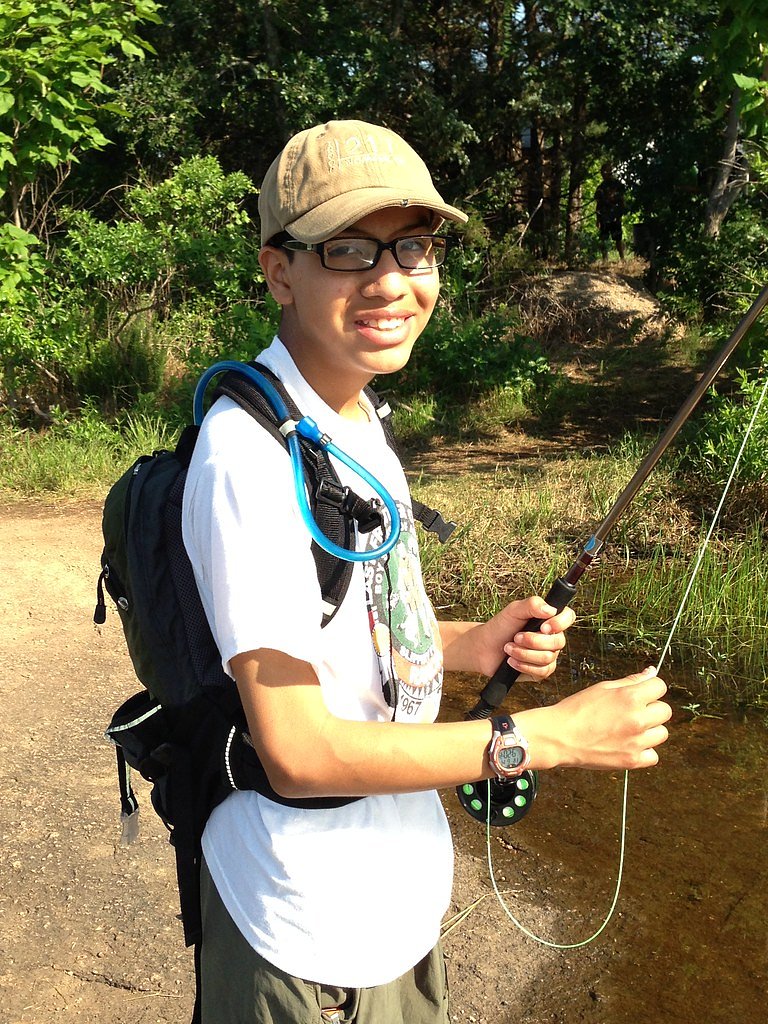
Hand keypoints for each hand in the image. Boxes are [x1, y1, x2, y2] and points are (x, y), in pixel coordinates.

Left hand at [477, 595, 575, 679]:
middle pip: (558, 642)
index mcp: (549, 620)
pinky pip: (541, 671)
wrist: (484, 647)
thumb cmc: (500, 627)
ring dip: (524, 653)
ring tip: (508, 648)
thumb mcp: (513, 610)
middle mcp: (552, 638)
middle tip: (515, 637)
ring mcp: (548, 655)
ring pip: (547, 658)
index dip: (561, 623)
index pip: (568, 617)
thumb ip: (532, 604)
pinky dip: (523, 665)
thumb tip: (551, 610)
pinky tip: (511, 661)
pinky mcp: (540, 671)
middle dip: (533, 641)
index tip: (543, 626)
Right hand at [541, 666, 671, 769]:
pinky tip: (628, 745)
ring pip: (662, 733)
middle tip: (632, 712)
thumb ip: (630, 681)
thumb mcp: (602, 688)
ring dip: (650, 730)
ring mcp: (636, 742)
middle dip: (652, 709)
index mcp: (630, 697)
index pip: (660, 687)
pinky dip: (644, 751)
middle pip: (665, 711)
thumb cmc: (577, 709)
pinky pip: (653, 756)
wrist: (558, 736)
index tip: (641, 694)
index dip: (650, 688)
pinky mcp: (632, 760)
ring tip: (629, 729)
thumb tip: (651, 672)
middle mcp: (637, 719)